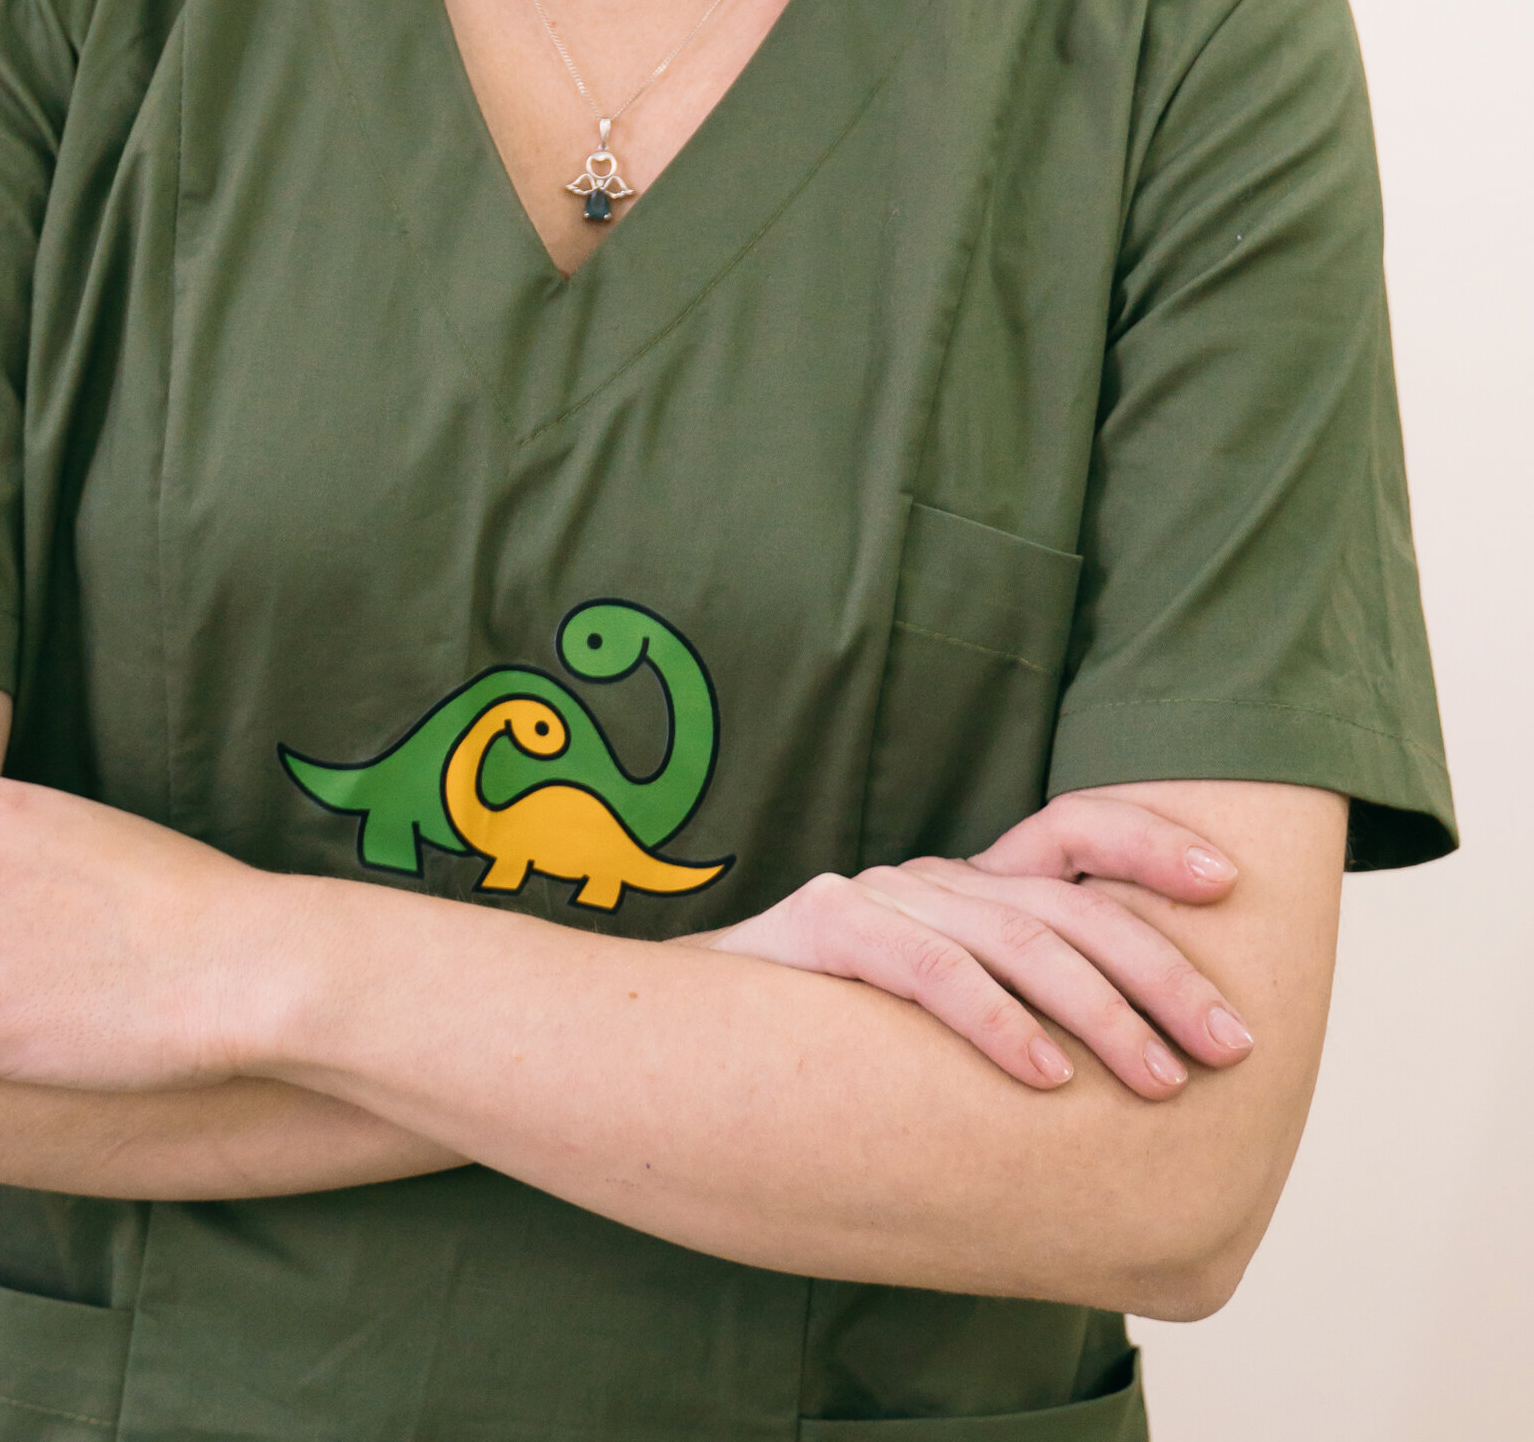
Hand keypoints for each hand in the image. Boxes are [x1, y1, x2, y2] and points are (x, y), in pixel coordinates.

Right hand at [693, 790, 1253, 1100]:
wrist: (679, 1038)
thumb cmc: (829, 1045)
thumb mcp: (939, 1020)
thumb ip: (1016, 1016)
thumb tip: (1142, 1074)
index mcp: (967, 887)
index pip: (1074, 830)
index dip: (1151, 840)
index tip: (1229, 884)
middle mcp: (933, 879)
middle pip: (1068, 902)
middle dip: (1162, 972)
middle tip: (1231, 1045)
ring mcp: (878, 896)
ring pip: (1014, 937)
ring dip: (1101, 1012)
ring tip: (1161, 1080)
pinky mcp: (825, 929)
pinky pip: (928, 970)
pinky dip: (994, 1023)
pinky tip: (1044, 1077)